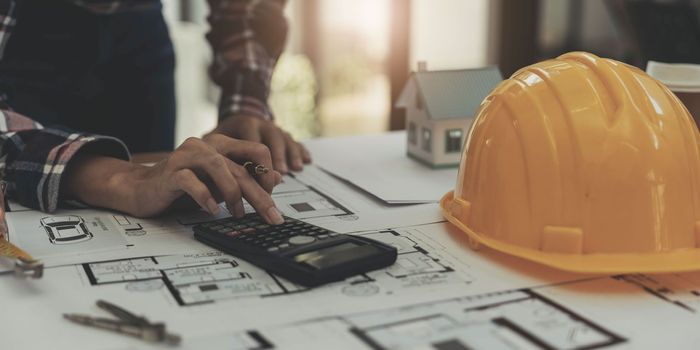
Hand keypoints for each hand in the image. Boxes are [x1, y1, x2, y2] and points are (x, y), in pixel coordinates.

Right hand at [64, 134, 284, 223]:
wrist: (142, 188)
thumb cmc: (184, 185)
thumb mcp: (219, 182)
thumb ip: (245, 177)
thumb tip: (276, 178)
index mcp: (221, 144)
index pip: (256, 151)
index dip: (268, 174)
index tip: (273, 197)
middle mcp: (206, 145)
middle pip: (242, 168)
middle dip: (260, 195)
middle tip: (272, 216)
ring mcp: (187, 156)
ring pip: (220, 169)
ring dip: (234, 194)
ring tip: (238, 213)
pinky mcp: (171, 172)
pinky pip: (192, 182)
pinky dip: (205, 197)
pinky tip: (212, 210)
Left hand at [211, 114, 310, 173]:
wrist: (237, 115)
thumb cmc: (224, 134)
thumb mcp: (215, 140)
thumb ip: (219, 155)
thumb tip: (222, 176)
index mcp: (245, 124)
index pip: (252, 141)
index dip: (256, 159)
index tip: (256, 176)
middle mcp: (262, 124)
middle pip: (273, 139)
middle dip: (278, 157)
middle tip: (281, 174)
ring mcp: (275, 128)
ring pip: (286, 139)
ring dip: (292, 155)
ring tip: (296, 169)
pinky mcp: (284, 135)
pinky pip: (295, 141)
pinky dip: (301, 151)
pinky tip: (307, 161)